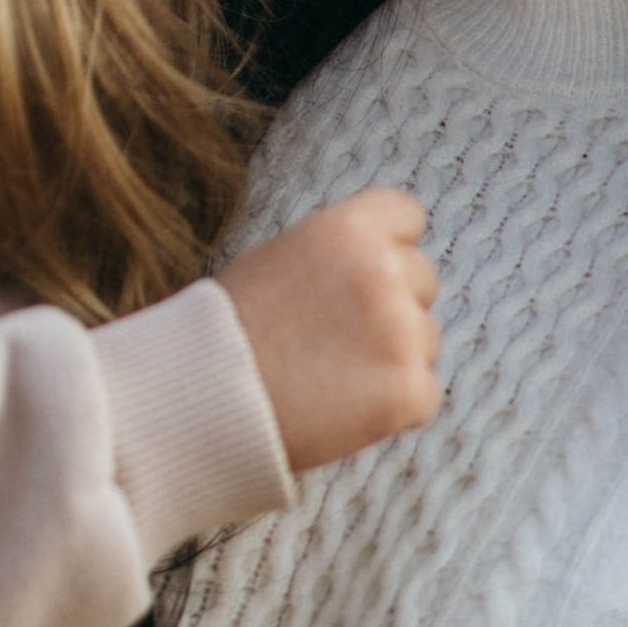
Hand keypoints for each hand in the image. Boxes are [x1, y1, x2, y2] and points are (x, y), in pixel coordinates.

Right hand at [217, 189, 439, 472]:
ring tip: (329, 379)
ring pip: (425, 341)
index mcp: (348, 227)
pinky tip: (344, 411)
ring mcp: (400, 329)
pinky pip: (423, 396)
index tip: (364, 279)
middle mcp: (382, 268)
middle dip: (393, 309)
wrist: (201, 399)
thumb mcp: (278, 260)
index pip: (407, 215)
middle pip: (423, 281)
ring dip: (392, 361)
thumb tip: (380, 255)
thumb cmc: (228, 331)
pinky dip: (393, 411)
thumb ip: (335, 253)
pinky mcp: (407, 388)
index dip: (389, 246)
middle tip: (336, 341)